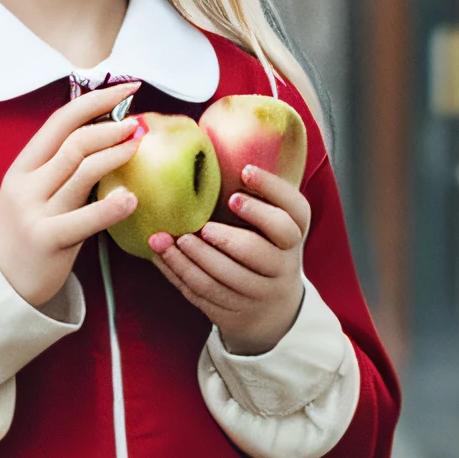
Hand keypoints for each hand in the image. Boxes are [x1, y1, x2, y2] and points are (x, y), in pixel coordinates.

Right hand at [0, 82, 144, 306]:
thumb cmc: (28, 235)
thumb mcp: (34, 195)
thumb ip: (60, 169)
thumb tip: (106, 136)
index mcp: (22, 168)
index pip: (59, 122)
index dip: (95, 100)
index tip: (127, 88)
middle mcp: (26, 185)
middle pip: (74, 142)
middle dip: (111, 126)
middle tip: (139, 124)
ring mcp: (35, 212)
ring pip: (82, 171)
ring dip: (116, 153)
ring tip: (140, 146)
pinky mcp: (47, 240)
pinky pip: (84, 219)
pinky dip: (111, 207)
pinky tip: (132, 199)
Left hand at [151, 164, 309, 355]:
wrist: (273, 310)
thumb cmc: (264, 249)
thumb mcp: (270, 225)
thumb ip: (254, 197)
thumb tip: (209, 145)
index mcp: (294, 234)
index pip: (294, 212)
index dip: (271, 191)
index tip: (244, 173)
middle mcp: (284, 264)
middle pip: (260, 252)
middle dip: (229, 238)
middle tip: (204, 226)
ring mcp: (262, 292)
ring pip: (228, 278)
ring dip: (197, 258)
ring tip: (175, 239)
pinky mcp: (238, 311)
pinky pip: (207, 294)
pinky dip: (181, 274)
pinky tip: (164, 255)